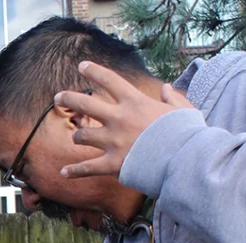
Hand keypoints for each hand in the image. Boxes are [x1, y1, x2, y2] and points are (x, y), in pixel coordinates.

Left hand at [56, 61, 194, 178]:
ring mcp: (113, 141)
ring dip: (78, 137)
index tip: (81, 66)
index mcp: (135, 103)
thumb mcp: (184, 110)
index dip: (94, 71)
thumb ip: (174, 98)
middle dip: (69, 98)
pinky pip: (86, 167)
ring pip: (82, 136)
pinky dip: (74, 171)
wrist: (185, 160)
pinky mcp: (111, 163)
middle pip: (85, 103)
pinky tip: (63, 172)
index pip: (110, 80)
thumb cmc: (187, 134)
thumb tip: (167, 88)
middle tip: (58, 97)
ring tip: (77, 138)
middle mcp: (119, 119)